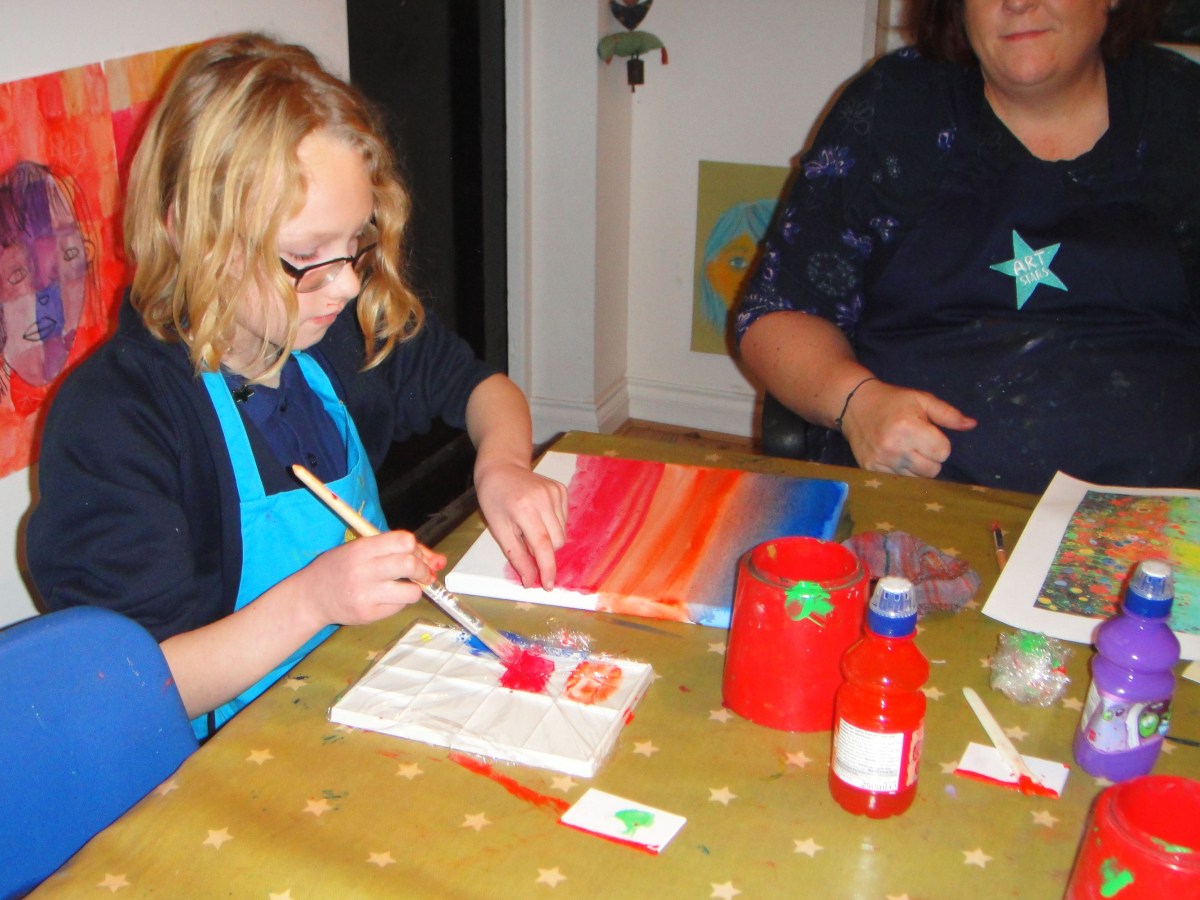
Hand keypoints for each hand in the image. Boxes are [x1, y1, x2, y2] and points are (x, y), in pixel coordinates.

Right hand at [292, 530, 444, 627]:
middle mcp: (363, 570)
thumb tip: (440, 561)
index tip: (414, 554)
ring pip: (412, 591)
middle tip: (421, 574)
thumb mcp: (363, 549)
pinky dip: (400, 601)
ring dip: (415, 589)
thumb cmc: (340, 568)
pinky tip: (387, 598)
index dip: (415, 547)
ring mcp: (365, 595)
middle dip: (423, 569)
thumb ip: (399, 551)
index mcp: (361, 549)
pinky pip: (399, 607)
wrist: (311, 596)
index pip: (403, 540)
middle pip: (410, 564)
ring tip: (404, 587)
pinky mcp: (368, 615)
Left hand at [474, 461, 567, 588]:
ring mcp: (555, 492)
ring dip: (549, 538)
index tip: (548, 585)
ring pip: (562, 532)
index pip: (543, 545)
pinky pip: (564, 519)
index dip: (547, 568)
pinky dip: (553, 524)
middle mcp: (544, 499)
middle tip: (526, 541)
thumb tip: (530, 581)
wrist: (502, 467)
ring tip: (530, 525)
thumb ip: (517, 556)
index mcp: (524, 509)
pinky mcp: (562, 489)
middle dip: (545, 551)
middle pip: (557, 542)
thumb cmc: (494, 498)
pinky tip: (539, 514)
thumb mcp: (499, 529)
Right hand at [841, 380, 975, 477]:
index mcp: (909, 428)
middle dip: (931, 457)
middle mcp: (895, 448)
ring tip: (906, 449)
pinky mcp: (871, 469)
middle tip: (919, 443)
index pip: (943, 452)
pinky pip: (898, 480)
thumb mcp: (922, 400)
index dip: (940, 443)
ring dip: (917, 467)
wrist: (854, 405)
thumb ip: (948, 414)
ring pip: (917, 478)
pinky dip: (901, 471)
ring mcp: (881, 461)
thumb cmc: (893, 401)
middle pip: (932, 470)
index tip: (929, 433)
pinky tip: (894, 456)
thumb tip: (972, 425)